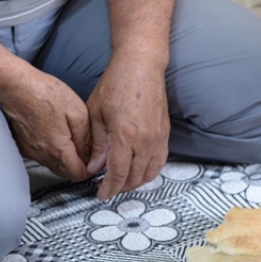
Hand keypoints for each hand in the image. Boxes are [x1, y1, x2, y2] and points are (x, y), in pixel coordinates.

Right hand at [0, 65, 92, 181]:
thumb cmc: (43, 93)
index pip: (78, 175)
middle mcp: (42, 155)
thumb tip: (90, 155)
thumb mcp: (78, 112)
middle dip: (77, 164)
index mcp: (58, 149)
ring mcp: (30, 151)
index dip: (89, 169)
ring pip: (53, 164)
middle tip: (83, 148)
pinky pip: (40, 155)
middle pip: (65, 172)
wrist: (13, 84)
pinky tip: (52, 133)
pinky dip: (49, 150)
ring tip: (68, 137)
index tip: (93, 159)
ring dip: (63, 157)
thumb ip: (86, 139)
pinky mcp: (22, 144)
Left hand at [85, 59, 169, 200]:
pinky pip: (159, 162)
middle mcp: (145, 141)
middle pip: (135, 177)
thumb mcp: (96, 113)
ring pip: (150, 173)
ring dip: (136, 182)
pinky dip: (149, 172)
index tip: (101, 194)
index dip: (109, 188)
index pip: (118, 173)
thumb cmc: (116, 84)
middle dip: (121, 188)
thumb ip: (97, 143)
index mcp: (125, 136)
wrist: (141, 66)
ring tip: (123, 183)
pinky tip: (138, 171)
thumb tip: (95, 167)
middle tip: (109, 189)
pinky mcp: (165, 134)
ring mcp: (158, 138)